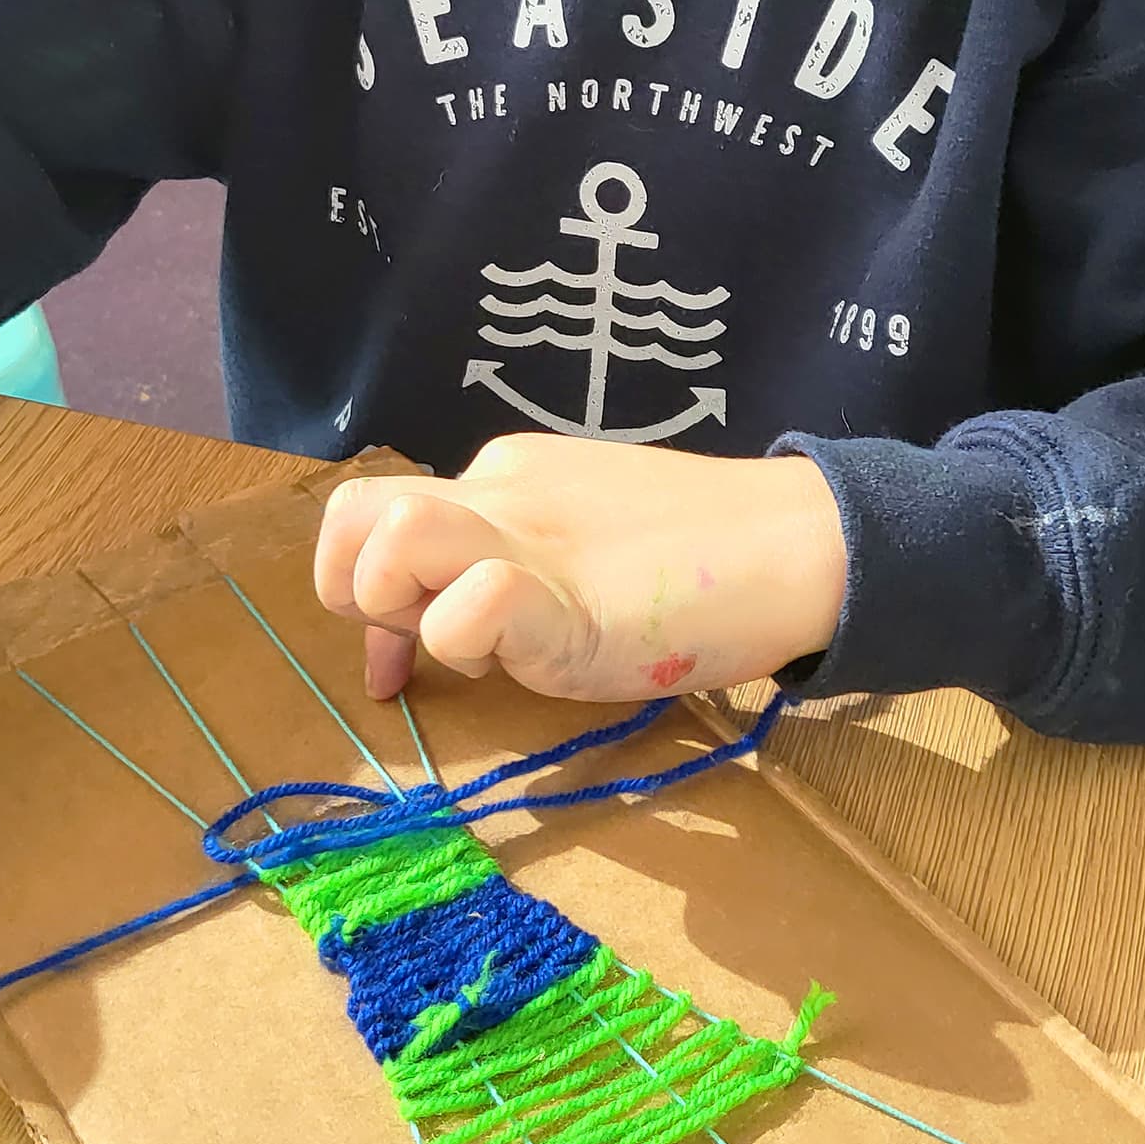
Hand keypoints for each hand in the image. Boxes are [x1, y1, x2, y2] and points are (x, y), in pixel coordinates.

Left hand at [314, 434, 847, 703]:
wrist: (792, 542)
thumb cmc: (698, 558)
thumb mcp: (579, 549)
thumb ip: (508, 570)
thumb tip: (431, 635)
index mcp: (504, 480)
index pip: (378, 514)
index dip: (360, 590)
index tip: (396, 662)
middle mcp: (499, 495)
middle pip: (355, 511)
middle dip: (353, 590)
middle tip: (415, 643)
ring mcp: (528, 539)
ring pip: (392, 533)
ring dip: (399, 608)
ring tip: (468, 650)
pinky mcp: (565, 596)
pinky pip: (476, 599)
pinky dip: (470, 639)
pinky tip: (520, 663)